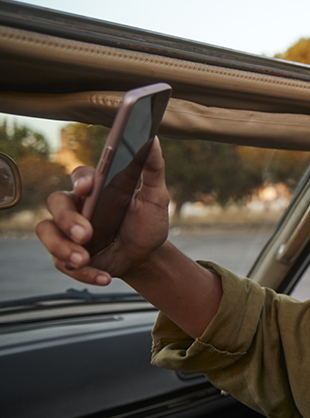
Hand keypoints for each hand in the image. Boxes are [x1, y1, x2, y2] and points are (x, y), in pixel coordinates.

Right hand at [36, 138, 170, 285]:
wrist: (148, 257)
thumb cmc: (147, 222)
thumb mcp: (156, 198)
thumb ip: (153, 170)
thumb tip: (153, 141)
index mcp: (95, 189)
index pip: (79, 176)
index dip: (80, 180)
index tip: (88, 188)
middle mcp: (76, 207)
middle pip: (55, 203)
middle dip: (67, 219)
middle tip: (86, 234)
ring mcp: (67, 231)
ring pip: (46, 232)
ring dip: (62, 247)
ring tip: (85, 259)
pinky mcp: (66, 255)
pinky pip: (61, 262)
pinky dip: (83, 272)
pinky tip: (104, 277)